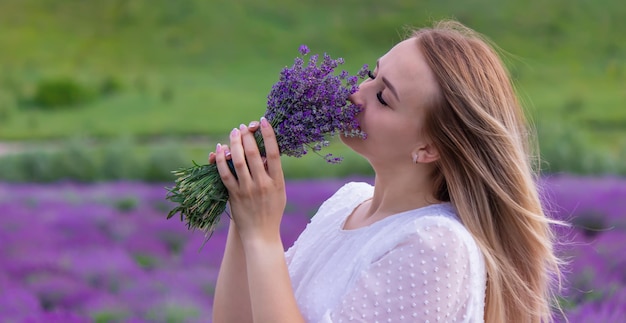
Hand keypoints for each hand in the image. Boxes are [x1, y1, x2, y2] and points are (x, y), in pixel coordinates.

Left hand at [214, 117, 285, 242]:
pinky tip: (219, 149)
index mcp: (277, 182)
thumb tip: (266, 153)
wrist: (261, 235)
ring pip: (238, 161)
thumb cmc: (272, 211)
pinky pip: (225, 174)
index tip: (264, 121)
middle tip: (244, 126)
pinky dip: (221, 160)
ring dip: (235, 143)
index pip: (274, 153)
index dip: (269, 135)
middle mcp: (262, 184)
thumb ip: (273, 173)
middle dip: (248, 136)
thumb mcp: (279, 192)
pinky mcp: (234, 195)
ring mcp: (247, 190)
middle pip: (254, 154)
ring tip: (234, 132)